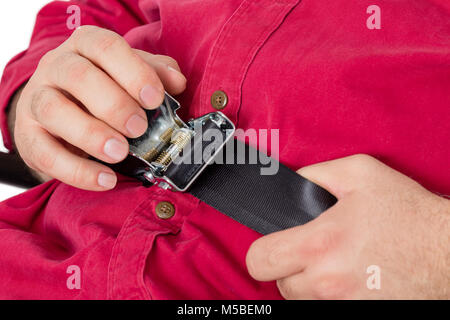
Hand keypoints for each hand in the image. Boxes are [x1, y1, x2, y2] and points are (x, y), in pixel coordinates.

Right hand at [13, 25, 185, 190]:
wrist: (58, 111)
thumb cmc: (102, 89)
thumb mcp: (129, 74)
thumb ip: (155, 73)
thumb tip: (177, 81)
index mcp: (86, 46)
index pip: (106, 47)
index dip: (133, 72)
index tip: (154, 99)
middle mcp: (57, 67)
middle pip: (78, 76)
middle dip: (113, 104)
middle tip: (139, 127)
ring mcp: (37, 100)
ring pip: (53, 110)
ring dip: (91, 134)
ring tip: (120, 153)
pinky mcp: (29, 136)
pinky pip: (46, 153)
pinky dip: (77, 170)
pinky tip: (106, 179)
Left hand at [246, 155, 448, 298]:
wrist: (449, 251)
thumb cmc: (408, 213)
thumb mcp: (359, 174)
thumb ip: (316, 174)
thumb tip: (294, 182)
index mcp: (319, 243)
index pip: (259, 260)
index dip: (261, 251)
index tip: (274, 245)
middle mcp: (327, 281)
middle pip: (279, 284)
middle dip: (287, 268)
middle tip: (309, 252)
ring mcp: (344, 305)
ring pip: (301, 300)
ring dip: (308, 284)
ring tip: (332, 263)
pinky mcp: (360, 315)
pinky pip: (326, 308)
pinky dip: (329, 296)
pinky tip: (347, 277)